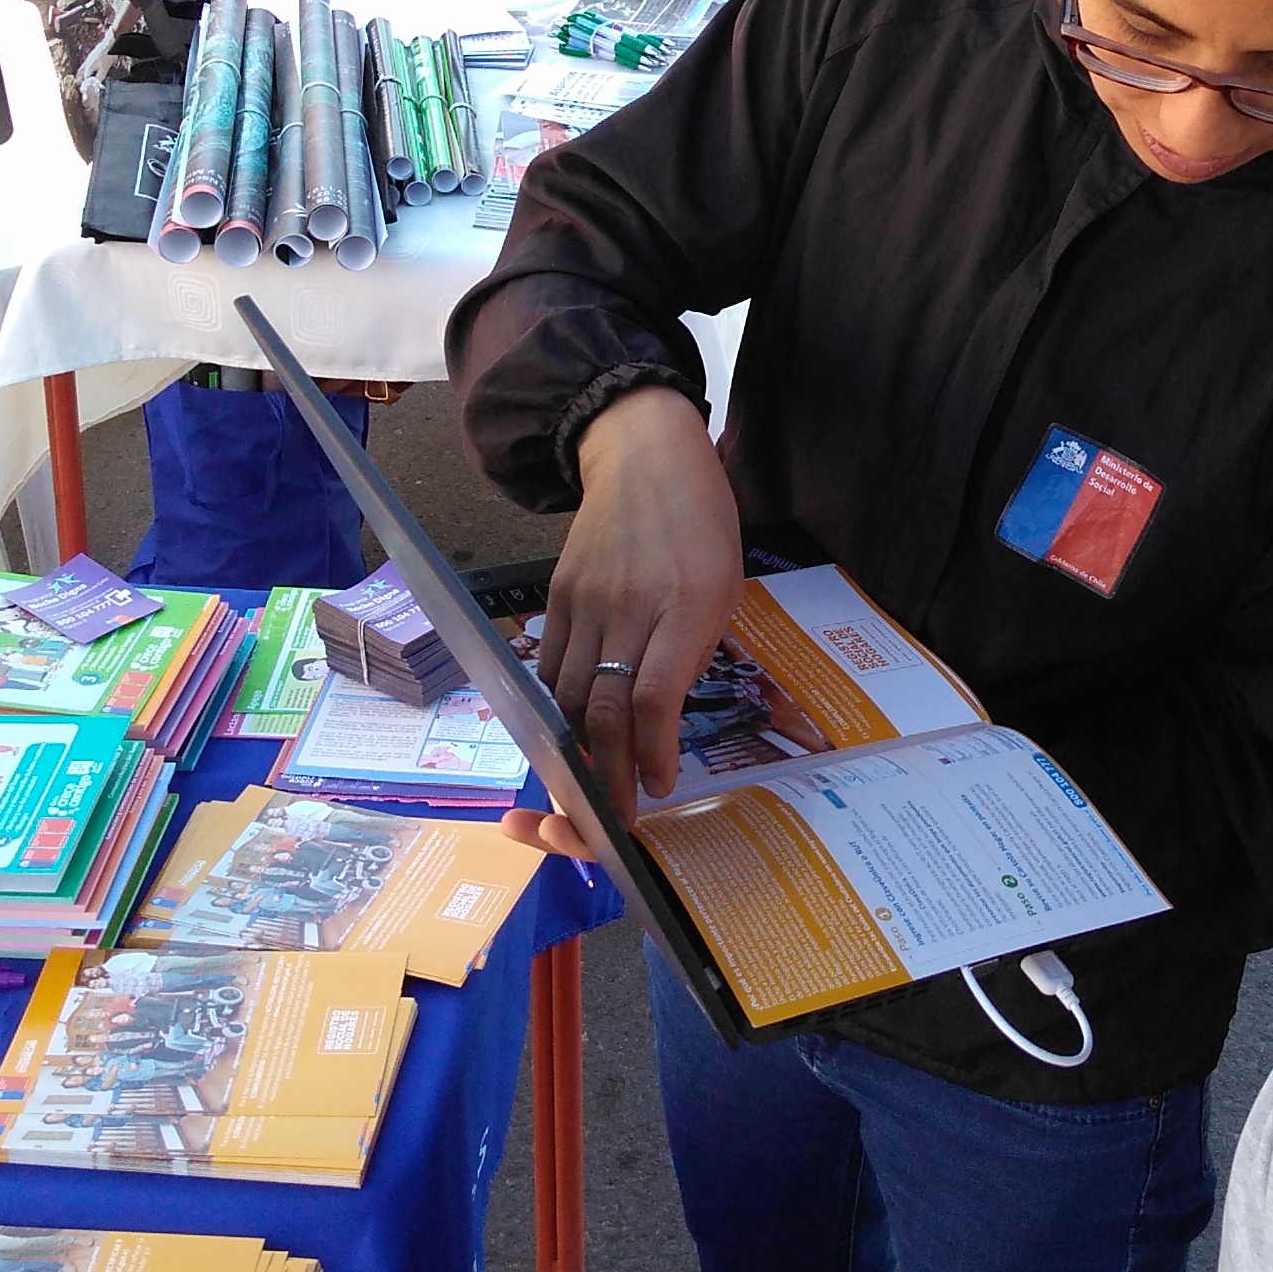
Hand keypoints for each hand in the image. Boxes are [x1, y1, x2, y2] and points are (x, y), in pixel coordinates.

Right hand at [535, 386, 744, 817]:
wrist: (644, 456)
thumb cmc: (702, 526)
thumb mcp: (722, 588)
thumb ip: (695, 651)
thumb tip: (663, 720)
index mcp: (685, 605)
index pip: (656, 697)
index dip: (651, 754)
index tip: (656, 788)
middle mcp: (629, 606)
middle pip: (606, 708)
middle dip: (608, 774)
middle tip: (616, 815)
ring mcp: (586, 600)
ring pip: (570, 695)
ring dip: (580, 748)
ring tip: (592, 783)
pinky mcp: (557, 595)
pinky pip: (550, 667)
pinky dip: (559, 707)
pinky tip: (572, 730)